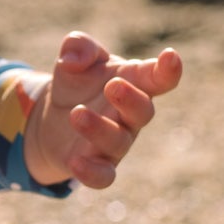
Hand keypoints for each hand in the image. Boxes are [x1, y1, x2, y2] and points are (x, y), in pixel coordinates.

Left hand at [23, 32, 181, 189]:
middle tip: (113, 86)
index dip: (168, 70)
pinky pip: (104, 177)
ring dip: (98, 128)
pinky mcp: (97, 165)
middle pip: (143, 111)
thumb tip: (72, 60)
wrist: (53, 117)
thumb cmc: (77, 84)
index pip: (158, 77)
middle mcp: (130, 115)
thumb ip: (78, 47)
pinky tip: (75, 162)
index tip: (171, 57)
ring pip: (118, 141)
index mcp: (134, 83)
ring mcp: (117, 142)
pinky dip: (92, 173)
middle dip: (131, 99)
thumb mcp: (75, 58)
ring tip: (76, 113)